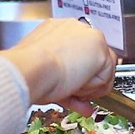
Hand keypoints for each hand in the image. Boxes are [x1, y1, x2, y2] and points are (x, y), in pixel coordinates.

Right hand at [1, 19, 118, 105]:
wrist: (30, 68)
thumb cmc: (28, 71)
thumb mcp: (47, 75)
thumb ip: (69, 85)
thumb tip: (83, 105)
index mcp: (58, 30)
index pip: (80, 53)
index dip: (80, 75)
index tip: (73, 88)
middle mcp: (75, 29)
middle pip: (95, 59)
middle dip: (88, 81)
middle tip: (73, 92)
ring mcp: (90, 36)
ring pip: (103, 70)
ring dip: (89, 87)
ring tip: (69, 88)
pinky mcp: (100, 48)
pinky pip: (106, 78)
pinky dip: (93, 89)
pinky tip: (75, 86)